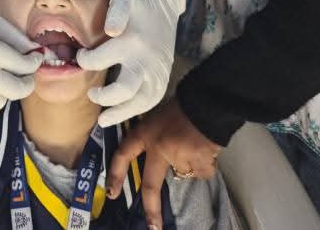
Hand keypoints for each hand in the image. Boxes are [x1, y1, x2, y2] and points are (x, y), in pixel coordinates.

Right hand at [0, 1, 41, 107]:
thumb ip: (15, 38)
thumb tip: (36, 52)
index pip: (24, 65)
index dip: (35, 62)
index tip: (37, 58)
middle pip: (16, 90)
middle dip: (27, 83)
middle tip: (27, 74)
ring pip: (0, 101)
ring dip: (5, 90)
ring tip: (2, 76)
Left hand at [76, 0, 184, 126]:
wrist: (163, 2)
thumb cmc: (137, 2)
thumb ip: (115, 13)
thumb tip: (111, 31)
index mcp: (132, 41)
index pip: (101, 60)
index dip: (85, 61)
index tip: (79, 57)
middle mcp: (146, 59)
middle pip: (125, 89)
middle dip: (104, 97)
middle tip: (91, 94)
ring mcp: (158, 70)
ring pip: (141, 102)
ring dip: (120, 113)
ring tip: (103, 119)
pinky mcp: (164, 76)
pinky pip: (151, 100)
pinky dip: (136, 110)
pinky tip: (121, 113)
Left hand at [107, 99, 221, 229]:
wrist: (207, 102)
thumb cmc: (181, 106)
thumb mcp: (158, 117)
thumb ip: (154, 139)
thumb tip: (163, 160)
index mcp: (145, 134)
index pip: (123, 154)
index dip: (116, 174)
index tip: (112, 193)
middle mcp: (158, 149)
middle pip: (152, 185)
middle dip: (152, 209)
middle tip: (153, 228)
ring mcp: (179, 159)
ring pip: (183, 172)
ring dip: (190, 164)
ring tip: (196, 142)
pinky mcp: (199, 164)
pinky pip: (201, 171)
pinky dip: (205, 163)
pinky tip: (206, 146)